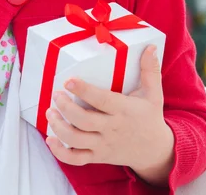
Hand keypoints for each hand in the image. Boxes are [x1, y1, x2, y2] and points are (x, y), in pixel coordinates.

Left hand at [45, 45, 174, 185]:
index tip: (69, 80)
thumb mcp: (154, 94)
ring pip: (76, 140)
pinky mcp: (98, 156)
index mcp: (123, 110)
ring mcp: (103, 145)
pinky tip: (50, 139)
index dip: (84, 90)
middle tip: (55, 94)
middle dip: (65, 108)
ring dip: (59, 127)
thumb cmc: (151, 117)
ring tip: (49, 112)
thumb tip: (150, 47)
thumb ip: (150, 70)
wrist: (156, 152)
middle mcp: (111, 129)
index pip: (101, 100)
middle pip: (83, 121)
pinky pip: (76, 159)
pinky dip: (60, 152)